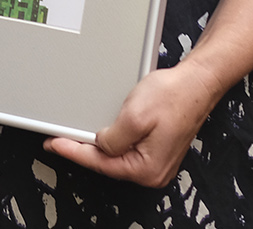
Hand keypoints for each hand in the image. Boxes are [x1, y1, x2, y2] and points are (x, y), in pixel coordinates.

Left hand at [42, 62, 219, 187]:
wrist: (197, 82)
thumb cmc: (174, 96)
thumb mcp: (134, 116)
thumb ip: (112, 138)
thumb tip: (99, 146)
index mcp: (148, 169)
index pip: (101, 164)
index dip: (73, 152)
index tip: (54, 144)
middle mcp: (153, 170)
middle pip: (109, 163)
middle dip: (85, 150)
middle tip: (60, 138)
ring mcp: (156, 160)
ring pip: (117, 156)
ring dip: (99, 144)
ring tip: (78, 133)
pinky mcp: (157, 148)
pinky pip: (128, 148)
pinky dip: (113, 140)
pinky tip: (103, 131)